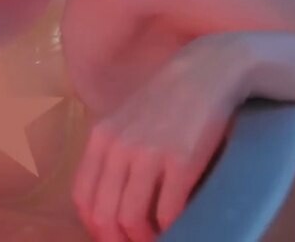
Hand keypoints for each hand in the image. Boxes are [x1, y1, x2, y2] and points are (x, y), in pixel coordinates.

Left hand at [71, 34, 250, 240]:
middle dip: (117, 240)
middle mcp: (119, 147)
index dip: (95, 227)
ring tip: (158, 240)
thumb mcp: (130, 119)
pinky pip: (167, 212)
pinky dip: (170, 230)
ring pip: (131, 218)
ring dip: (143, 240)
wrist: (212, 70)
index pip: (83, 197)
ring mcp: (149, 154)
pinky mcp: (182, 161)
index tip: (113, 237)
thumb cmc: (172, 97)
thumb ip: (116, 151)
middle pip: (103, 214)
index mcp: (102, 137)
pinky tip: (178, 229)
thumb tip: (115, 197)